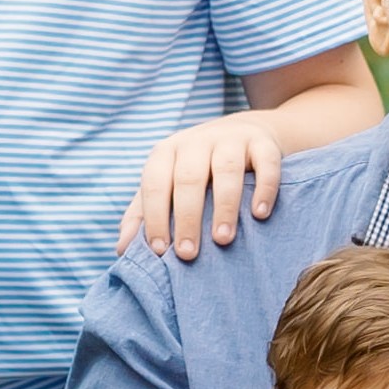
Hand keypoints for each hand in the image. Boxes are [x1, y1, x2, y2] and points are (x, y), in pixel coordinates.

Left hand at [120, 111, 290, 259]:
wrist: (246, 133)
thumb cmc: (199, 170)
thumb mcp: (167, 185)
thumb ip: (143, 214)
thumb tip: (122, 249)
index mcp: (167, 152)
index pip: (154, 183)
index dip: (155, 216)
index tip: (160, 250)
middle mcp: (196, 141)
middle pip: (188, 177)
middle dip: (187, 217)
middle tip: (188, 254)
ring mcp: (231, 139)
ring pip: (226, 169)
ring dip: (224, 206)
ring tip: (223, 240)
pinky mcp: (262, 142)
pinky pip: (265, 163)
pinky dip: (264, 188)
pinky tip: (260, 214)